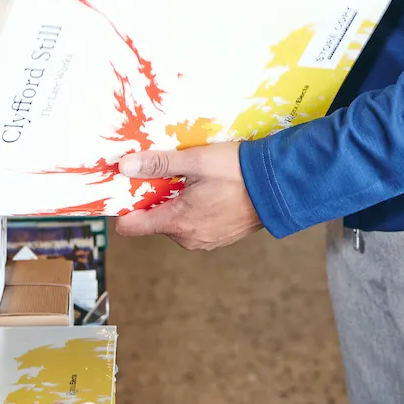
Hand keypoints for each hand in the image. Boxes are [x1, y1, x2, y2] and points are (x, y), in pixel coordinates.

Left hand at [113, 143, 261, 251]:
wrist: (279, 187)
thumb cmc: (237, 172)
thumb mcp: (195, 161)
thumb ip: (158, 164)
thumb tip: (124, 166)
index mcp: (177, 222)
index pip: (131, 227)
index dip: (125, 207)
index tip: (128, 187)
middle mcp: (187, 239)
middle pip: (155, 221)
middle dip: (157, 198)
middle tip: (171, 174)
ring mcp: (205, 242)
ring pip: (176, 223)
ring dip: (178, 203)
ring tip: (195, 180)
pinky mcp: (219, 239)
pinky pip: (195, 226)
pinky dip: (195, 210)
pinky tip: (211, 191)